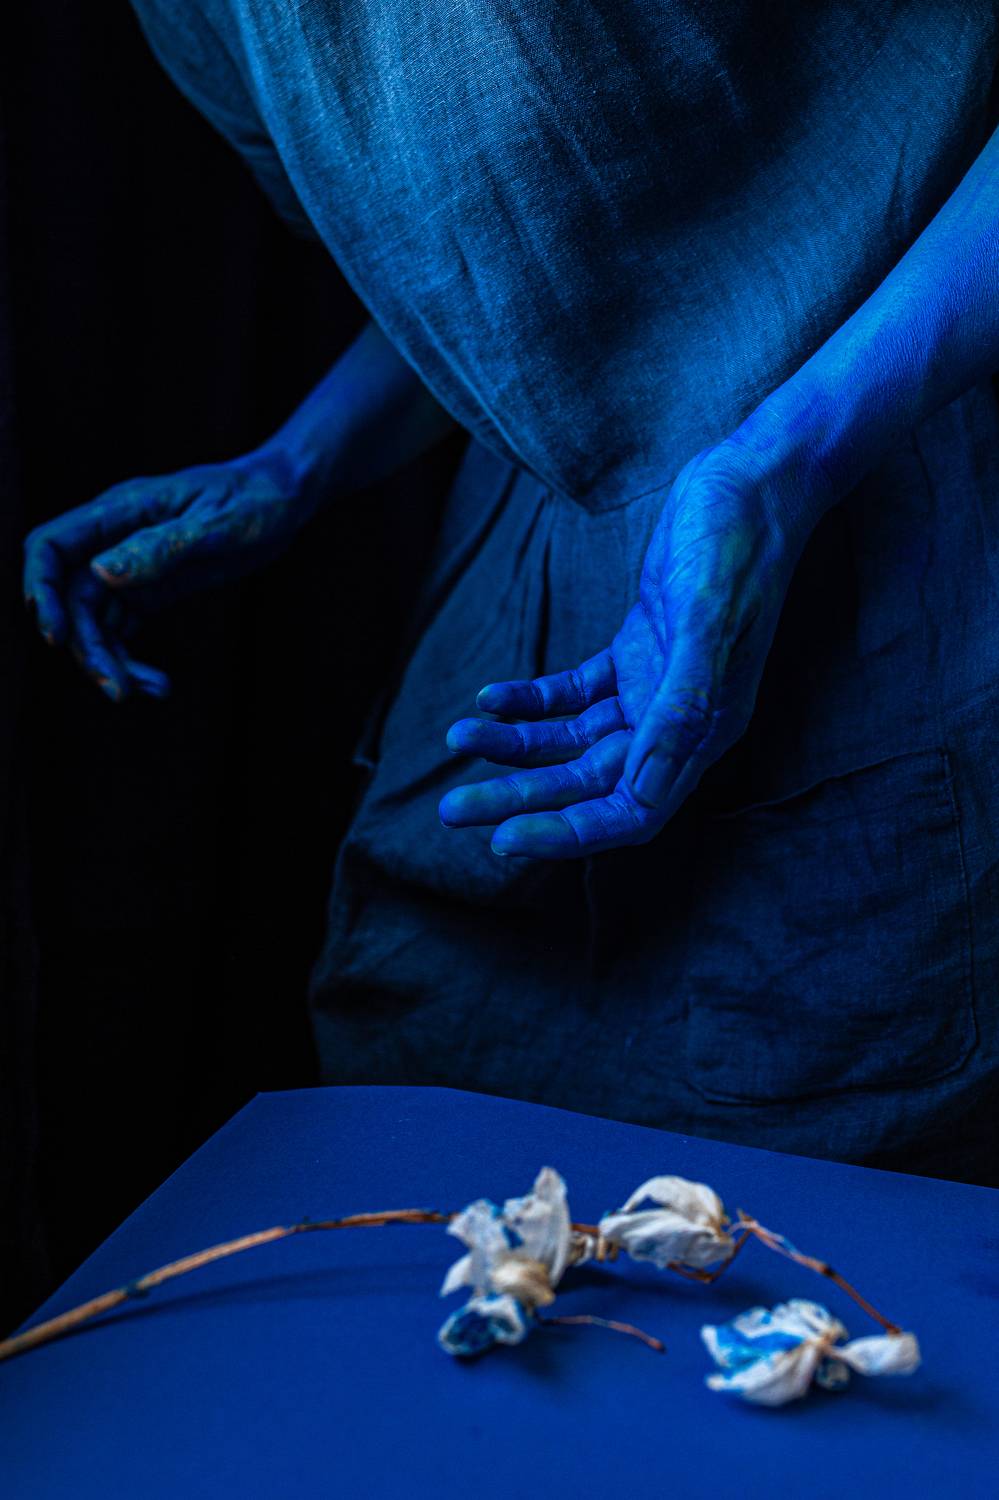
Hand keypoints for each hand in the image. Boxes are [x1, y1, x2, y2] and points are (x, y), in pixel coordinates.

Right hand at [22, 446, 313, 700]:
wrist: (284, 497)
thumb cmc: (255, 498)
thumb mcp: (217, 523)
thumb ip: (161, 546)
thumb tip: (103, 572)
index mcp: (121, 510)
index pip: (51, 546)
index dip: (41, 589)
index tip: (57, 634)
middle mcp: (115, 539)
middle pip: (70, 596)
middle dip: (85, 645)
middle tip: (117, 688)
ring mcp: (130, 567)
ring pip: (94, 621)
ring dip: (110, 660)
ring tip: (146, 691)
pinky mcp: (150, 591)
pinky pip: (122, 630)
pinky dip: (130, 659)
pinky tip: (158, 685)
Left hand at [440, 440, 828, 857]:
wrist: (750, 483)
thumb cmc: (737, 550)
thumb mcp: (708, 626)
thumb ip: (680, 711)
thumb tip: (646, 793)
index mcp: (704, 733)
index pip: (630, 811)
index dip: (567, 832)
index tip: (504, 838)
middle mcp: (677, 723)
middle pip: (586, 783)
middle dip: (519, 797)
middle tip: (451, 810)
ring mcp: (654, 688)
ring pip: (572, 740)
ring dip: (514, 747)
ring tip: (457, 739)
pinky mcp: (635, 652)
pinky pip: (573, 693)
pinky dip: (532, 699)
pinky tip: (490, 697)